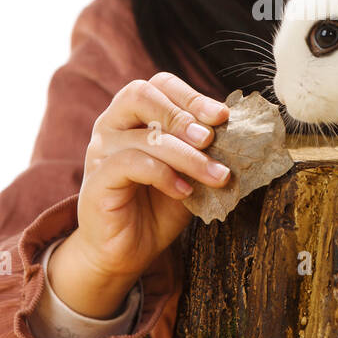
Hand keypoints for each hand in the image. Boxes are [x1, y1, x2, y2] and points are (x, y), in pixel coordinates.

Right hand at [65, 73, 229, 293]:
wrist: (129, 252)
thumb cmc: (159, 206)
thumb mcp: (190, 170)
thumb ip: (205, 148)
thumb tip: (240, 129)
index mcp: (134, 115)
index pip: (160, 85)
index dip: (192, 96)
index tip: (222, 117)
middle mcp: (112, 125)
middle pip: (141, 94)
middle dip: (182, 114)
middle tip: (210, 140)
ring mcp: (100, 151)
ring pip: (145, 136)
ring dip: (188, 156)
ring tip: (216, 176)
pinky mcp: (97, 180)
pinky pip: (131, 164)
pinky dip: (164, 175)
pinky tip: (185, 191)